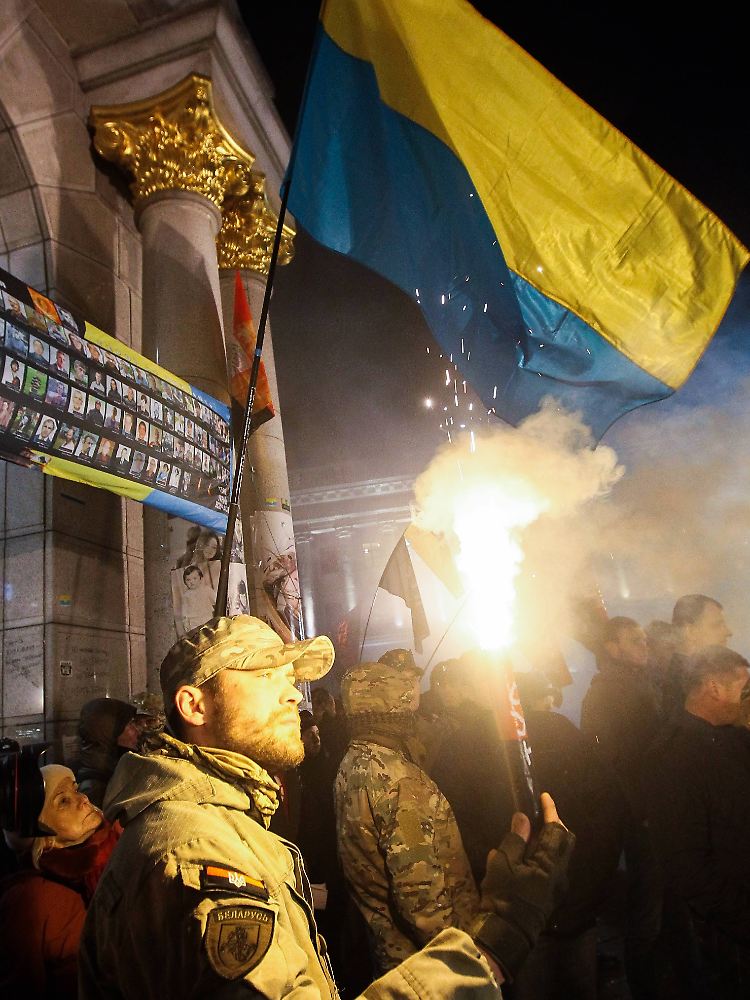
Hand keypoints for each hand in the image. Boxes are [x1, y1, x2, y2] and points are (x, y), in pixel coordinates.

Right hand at [470, 792, 574, 981]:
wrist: (506, 935)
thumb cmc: (505, 896)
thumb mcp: (504, 863)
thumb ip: (516, 838)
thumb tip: (524, 817)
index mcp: (551, 864)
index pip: (556, 830)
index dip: (551, 811)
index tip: (544, 796)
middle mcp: (560, 875)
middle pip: (563, 843)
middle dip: (553, 826)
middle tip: (538, 815)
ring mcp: (556, 888)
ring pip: (555, 856)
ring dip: (543, 842)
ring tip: (522, 836)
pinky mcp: (548, 897)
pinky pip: (547, 869)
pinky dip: (537, 857)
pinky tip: (517, 858)